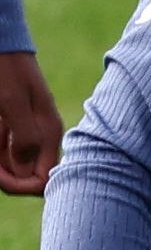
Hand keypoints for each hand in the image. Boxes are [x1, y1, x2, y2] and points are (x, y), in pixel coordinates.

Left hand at [0, 50, 63, 195]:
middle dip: (5, 175)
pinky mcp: (11, 121)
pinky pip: (3, 147)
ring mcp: (25, 128)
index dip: (19, 184)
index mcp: (48, 133)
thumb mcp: (11, 101)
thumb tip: (29, 171)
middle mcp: (40, 135)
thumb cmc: (2, 65)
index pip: (41, 179)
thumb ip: (24, 137)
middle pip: (25, 174)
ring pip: (12, 162)